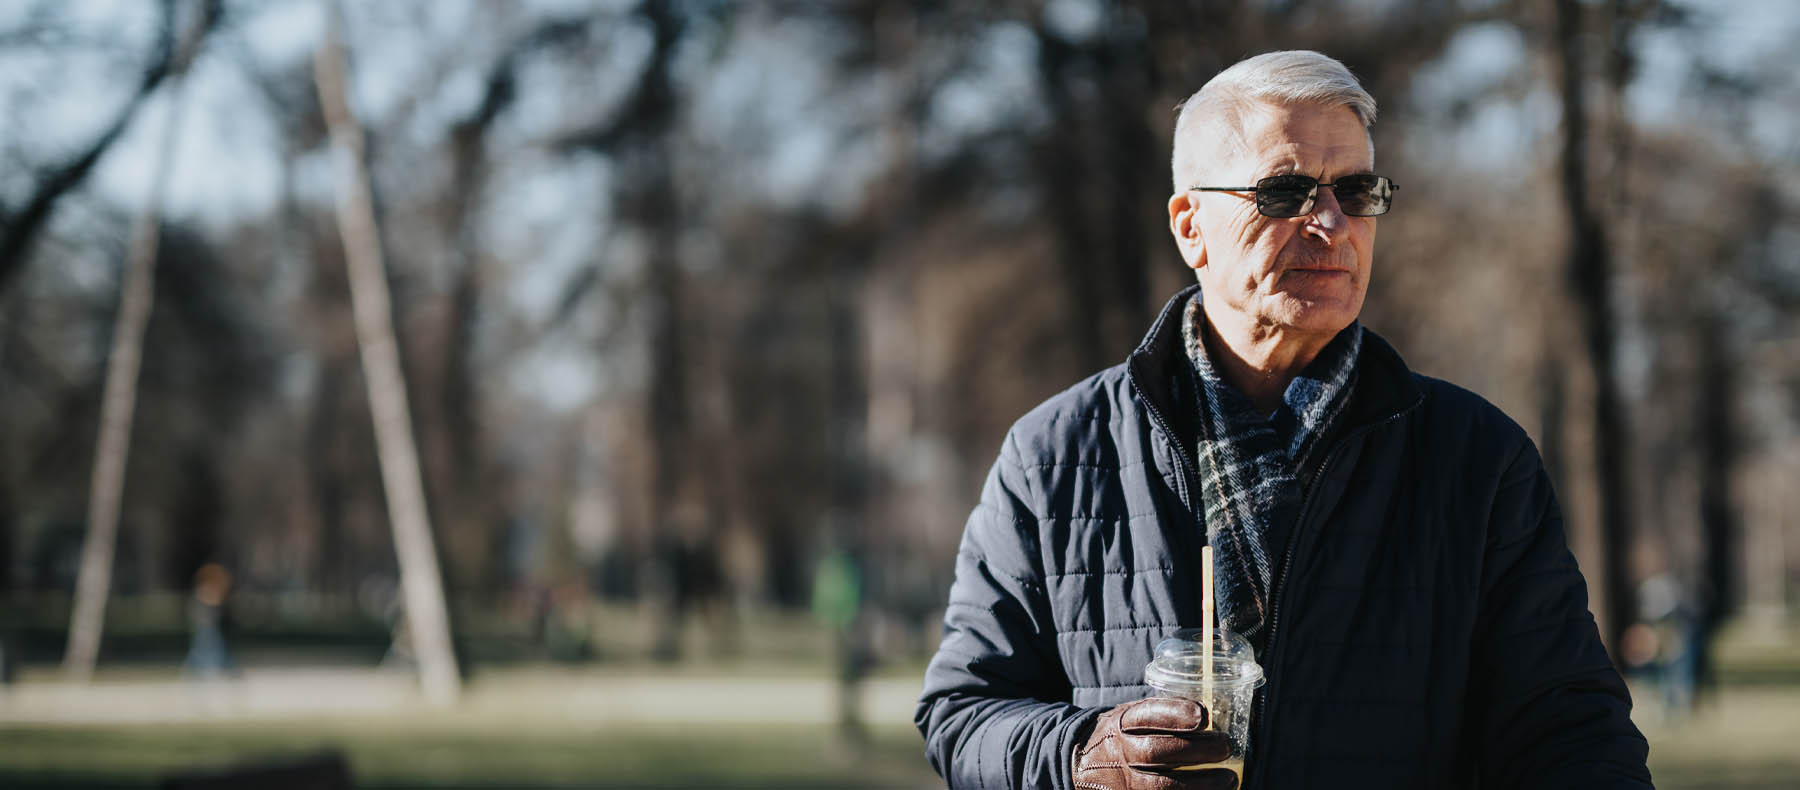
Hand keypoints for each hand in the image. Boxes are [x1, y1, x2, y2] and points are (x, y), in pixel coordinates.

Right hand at [1071, 697, 1236, 789]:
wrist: (1080, 764)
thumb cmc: (1120, 735)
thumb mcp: (1129, 715)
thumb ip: (1160, 713)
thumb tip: (1211, 709)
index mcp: (1122, 722)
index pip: (1147, 715)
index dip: (1175, 714)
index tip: (1204, 716)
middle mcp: (1120, 751)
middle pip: (1158, 751)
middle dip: (1197, 750)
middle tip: (1226, 746)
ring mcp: (1123, 780)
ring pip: (1163, 786)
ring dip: (1201, 784)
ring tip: (1229, 779)